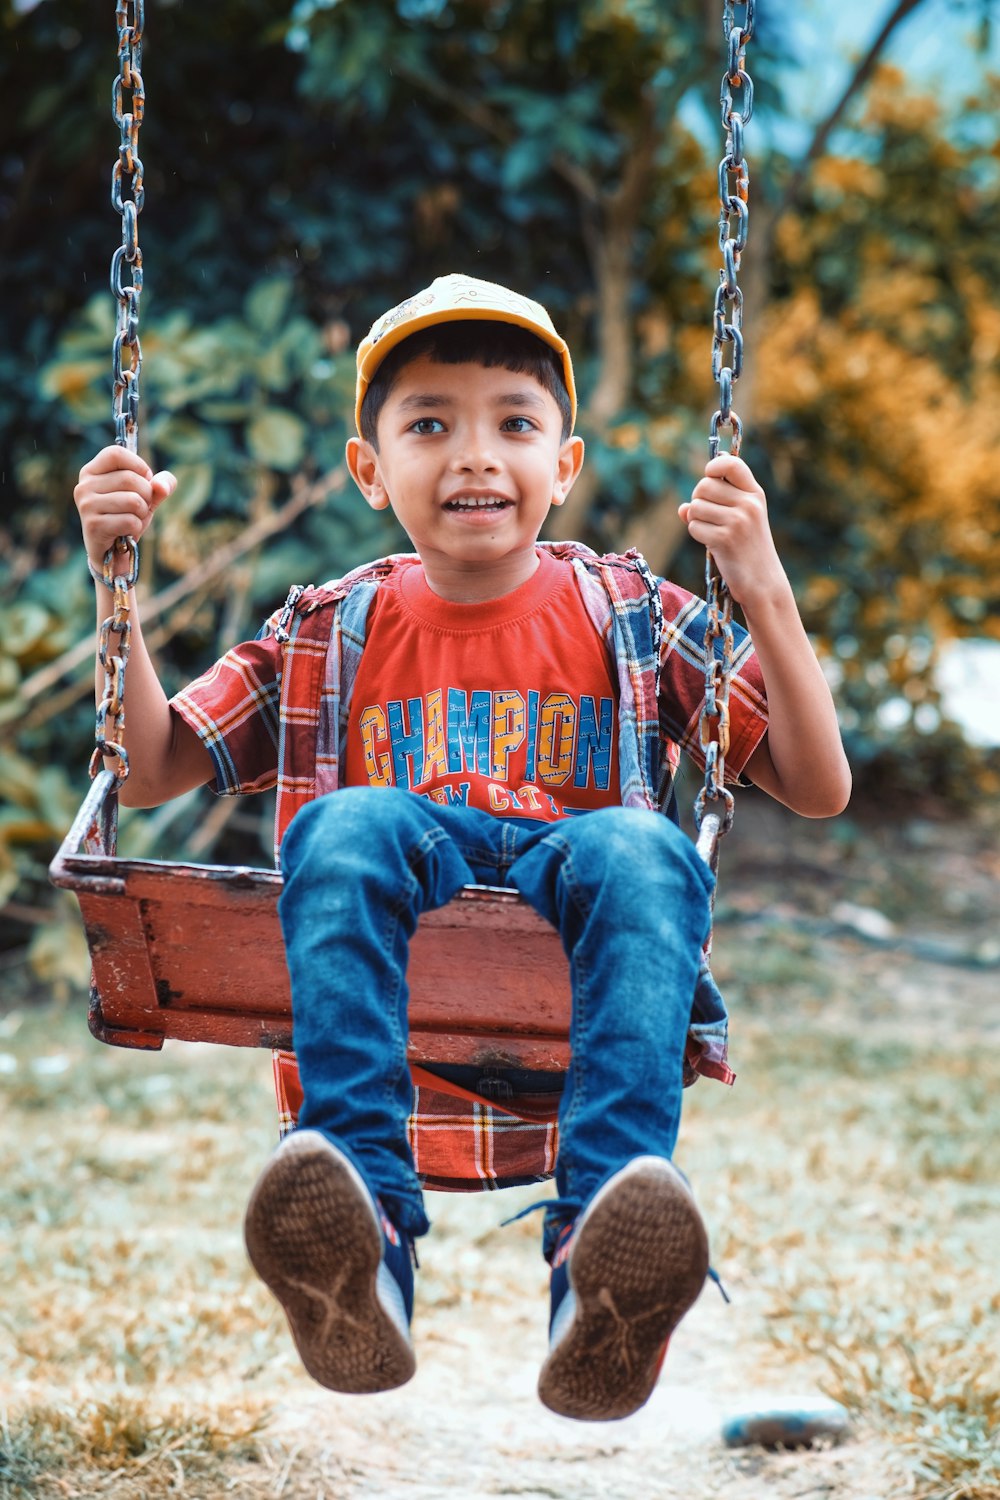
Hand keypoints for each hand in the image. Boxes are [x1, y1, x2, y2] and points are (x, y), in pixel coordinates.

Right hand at [74, 445, 176, 569]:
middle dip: (146, 495)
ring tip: (132, 519)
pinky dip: (136, 527)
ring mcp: (86, 505)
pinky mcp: (93, 525)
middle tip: (140, 507)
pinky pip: (130, 521)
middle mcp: (84, 485)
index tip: (145, 480)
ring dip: (142, 513)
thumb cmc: (126, 517)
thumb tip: (162, 486)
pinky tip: (126, 532)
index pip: (116, 453)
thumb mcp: (146, 496)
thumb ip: (160, 485)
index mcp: (92, 471)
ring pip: (133, 501)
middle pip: (129, 478)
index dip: (138, 465)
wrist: (111, 552)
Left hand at [678, 454, 786, 608]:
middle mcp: (748, 504)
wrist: (763, 581)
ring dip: (696, 520)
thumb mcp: (741, 520)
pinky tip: (712, 544)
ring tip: (712, 531)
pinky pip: (694, 527)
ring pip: (695, 507)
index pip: (732, 463)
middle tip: (707, 516)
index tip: (710, 476)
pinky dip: (698, 535)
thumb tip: (682, 508)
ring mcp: (737, 521)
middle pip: (704, 485)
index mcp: (755, 494)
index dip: (714, 466)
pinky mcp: (724, 539)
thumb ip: (717, 506)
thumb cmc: (748, 548)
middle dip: (698, 500)